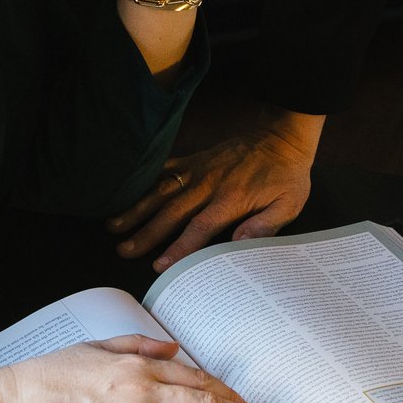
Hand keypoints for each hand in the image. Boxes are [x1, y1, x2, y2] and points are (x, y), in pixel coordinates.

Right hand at [108, 111, 322, 270]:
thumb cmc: (286, 176)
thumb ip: (264, 225)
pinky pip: (165, 169)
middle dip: (146, 233)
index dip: (179, 248)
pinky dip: (145, 181)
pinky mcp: (194, 160)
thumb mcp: (288, 204)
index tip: (160, 265)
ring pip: (161, 191)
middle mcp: (209, 184)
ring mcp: (199, 170)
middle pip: (171, 212)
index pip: (199, 228)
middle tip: (124, 250)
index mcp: (232, 199)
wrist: (282, 137)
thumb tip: (239, 245)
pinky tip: (126, 192)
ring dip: (136, 208)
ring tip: (114, 225)